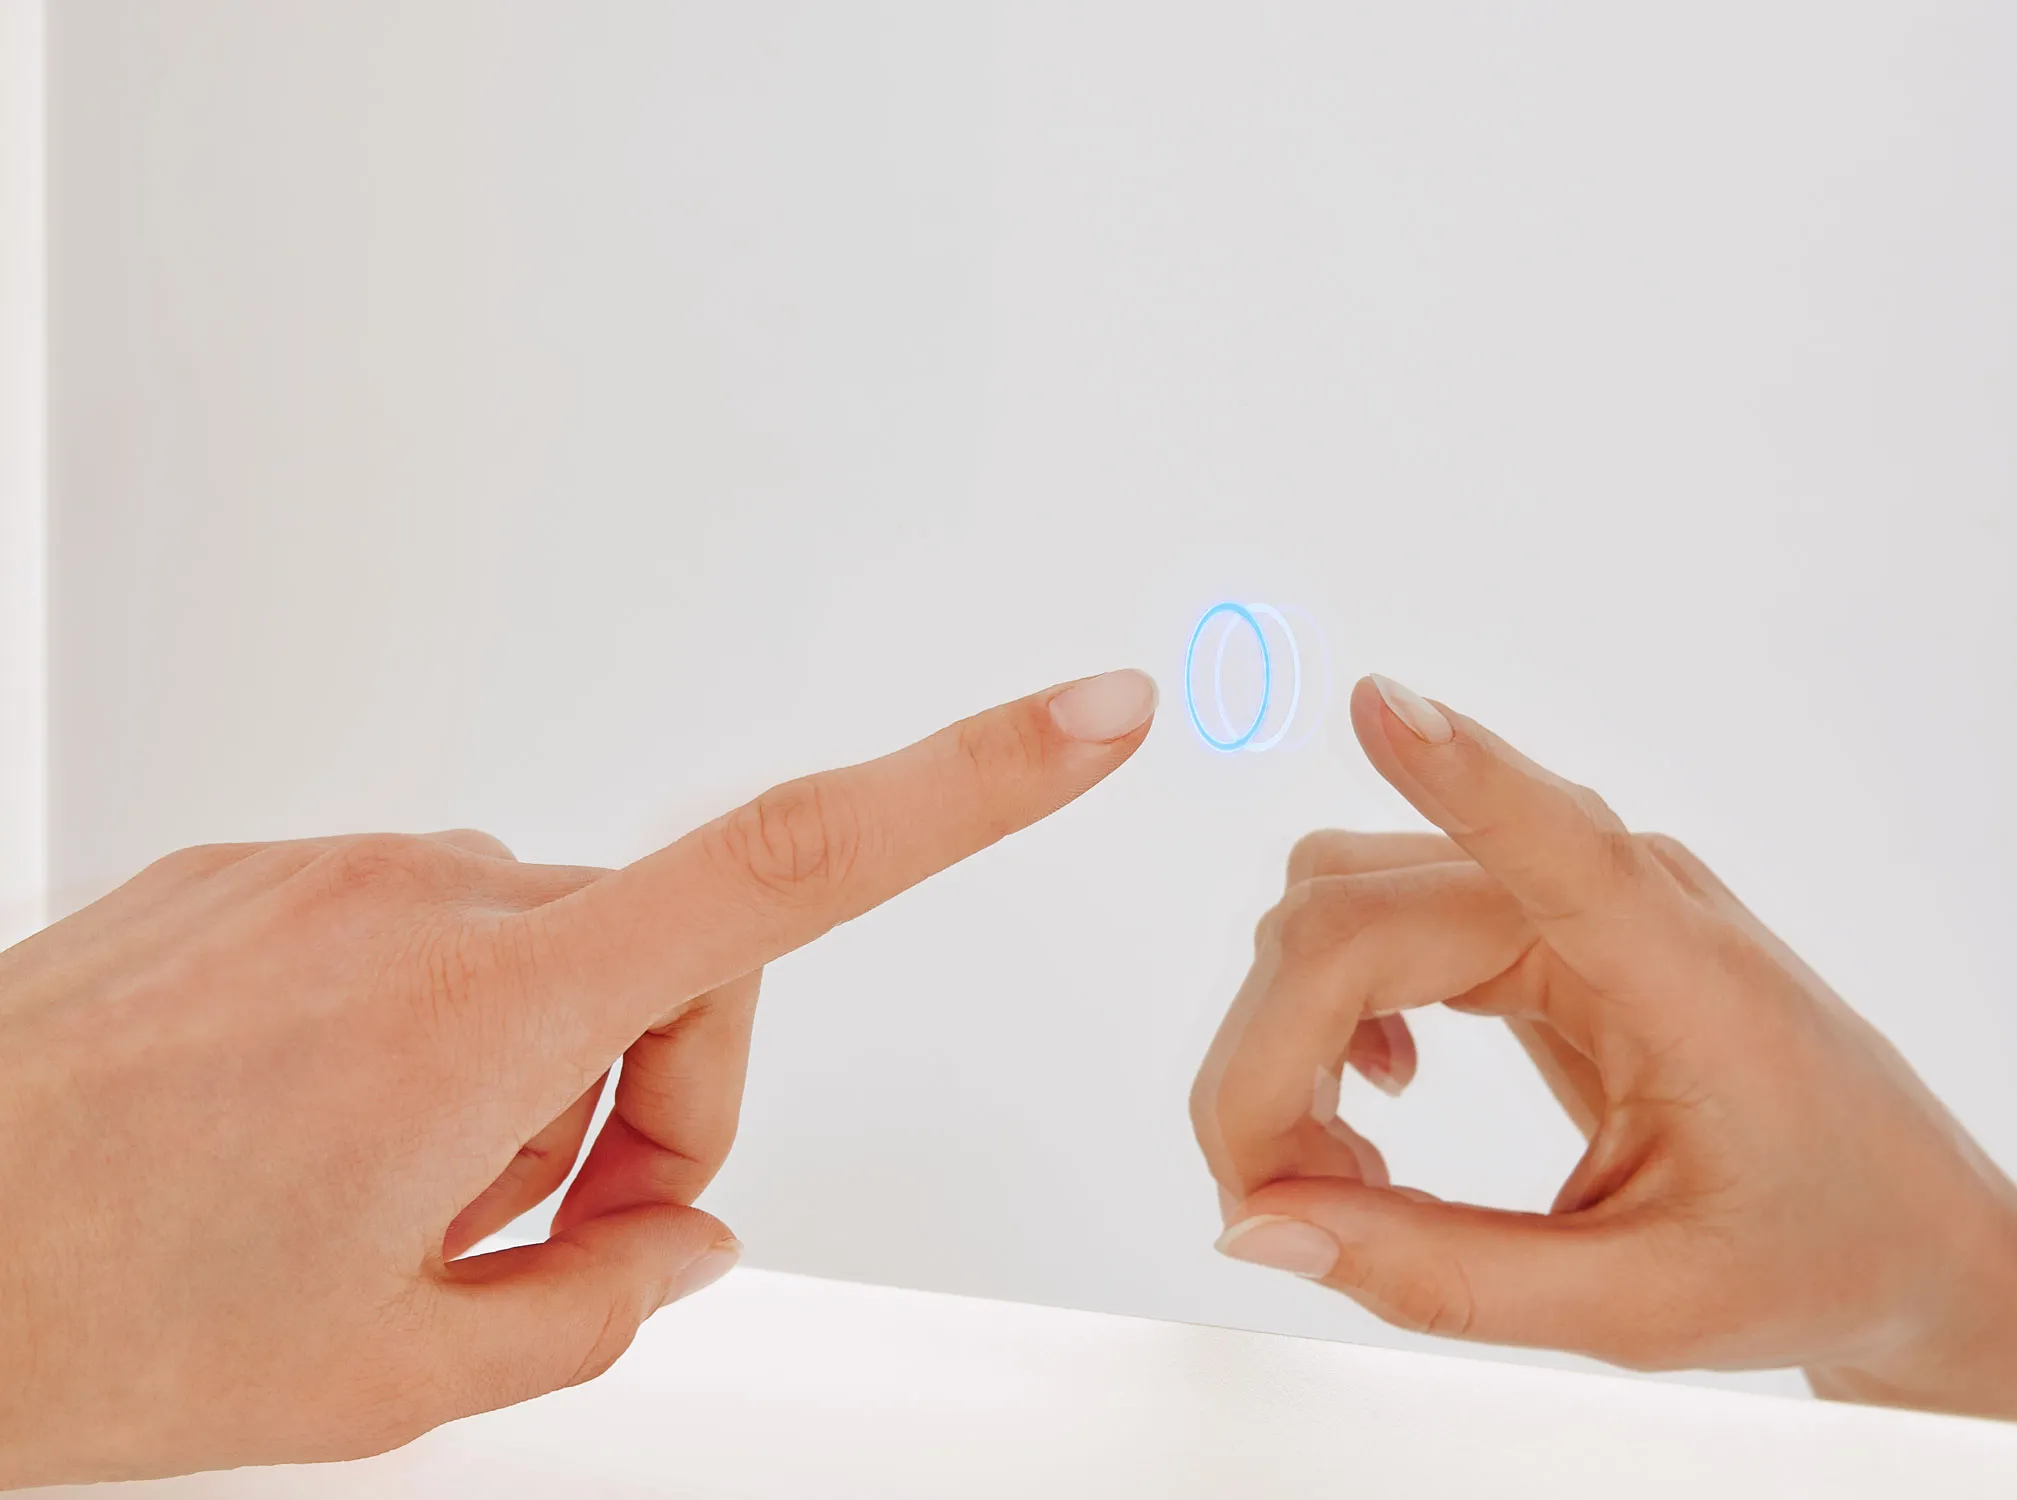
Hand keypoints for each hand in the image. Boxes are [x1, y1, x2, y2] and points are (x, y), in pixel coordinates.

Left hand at [0, 669, 1156, 1487]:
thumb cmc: (79, 1306)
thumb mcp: (393, 1373)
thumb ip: (593, 1302)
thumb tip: (678, 1243)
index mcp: (488, 1011)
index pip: (794, 866)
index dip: (968, 785)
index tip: (1083, 718)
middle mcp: (425, 898)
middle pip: (672, 963)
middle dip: (645, 1108)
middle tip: (521, 1240)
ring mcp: (333, 872)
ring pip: (542, 955)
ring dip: (517, 1081)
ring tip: (373, 1199)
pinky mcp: (262, 868)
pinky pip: (420, 933)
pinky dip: (415, 1034)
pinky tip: (299, 1131)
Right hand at [1191, 674, 2016, 1418]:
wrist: (1900, 1227)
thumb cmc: (1811, 1251)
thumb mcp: (1635, 1308)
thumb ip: (1440, 1274)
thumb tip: (1260, 1226)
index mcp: (1682, 977)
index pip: (1559, 844)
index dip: (1456, 774)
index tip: (1378, 706)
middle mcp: (1619, 897)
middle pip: (1356, 914)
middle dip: (1270, 1056)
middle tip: (1279, 1200)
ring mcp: (1569, 896)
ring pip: (1342, 907)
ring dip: (1289, 1031)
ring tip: (1344, 1165)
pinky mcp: (1532, 916)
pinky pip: (1375, 921)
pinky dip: (1329, 1013)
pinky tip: (1380, 1096)